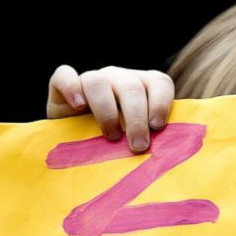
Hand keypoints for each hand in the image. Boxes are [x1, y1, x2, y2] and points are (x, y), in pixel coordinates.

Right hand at [47, 65, 174, 152]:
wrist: (77, 147)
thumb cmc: (117, 149)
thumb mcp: (138, 143)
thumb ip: (156, 142)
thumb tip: (173, 159)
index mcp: (142, 88)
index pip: (159, 82)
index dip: (161, 102)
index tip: (158, 127)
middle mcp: (118, 80)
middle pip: (131, 87)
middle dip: (136, 118)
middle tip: (138, 146)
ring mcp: (91, 80)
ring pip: (97, 82)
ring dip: (106, 111)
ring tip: (111, 136)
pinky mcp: (61, 86)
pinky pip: (64, 76)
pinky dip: (71, 88)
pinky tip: (78, 107)